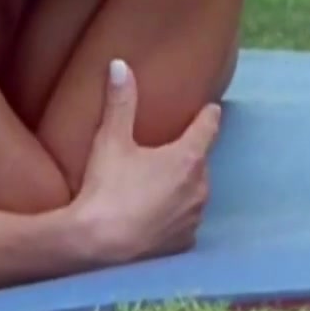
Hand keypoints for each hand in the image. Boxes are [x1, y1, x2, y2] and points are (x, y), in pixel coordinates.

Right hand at [71, 59, 221, 264]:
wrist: (98, 245)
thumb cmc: (107, 188)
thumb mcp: (110, 140)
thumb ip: (120, 102)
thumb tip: (120, 65)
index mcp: (187, 158)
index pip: (207, 128)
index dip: (209, 115)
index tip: (212, 108)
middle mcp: (199, 188)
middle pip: (199, 163)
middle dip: (187, 156)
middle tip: (166, 152)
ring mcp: (194, 218)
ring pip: (194, 193)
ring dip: (181, 187)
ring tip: (158, 186)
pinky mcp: (184, 243)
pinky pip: (185, 221)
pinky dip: (174, 215)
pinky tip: (154, 216)